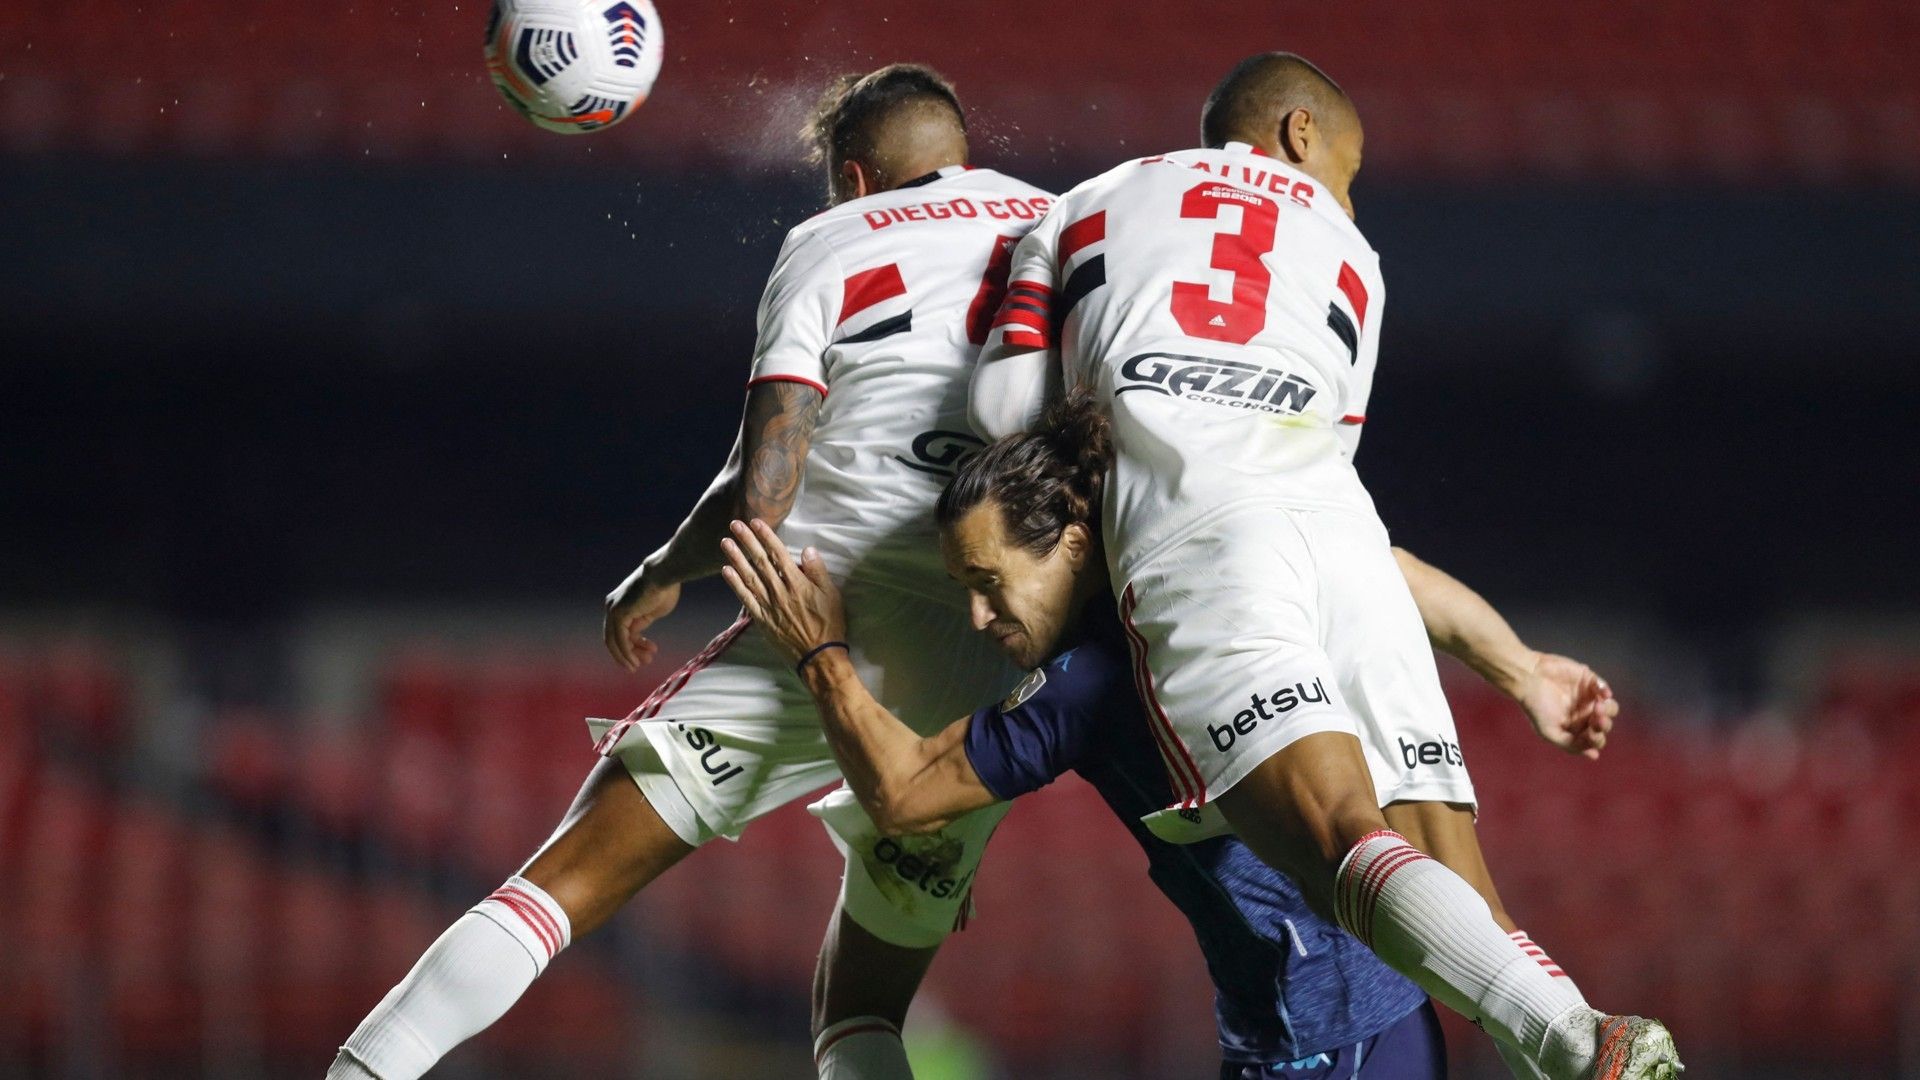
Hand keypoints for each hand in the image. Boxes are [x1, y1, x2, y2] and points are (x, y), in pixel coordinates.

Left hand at [603, 564, 680, 671]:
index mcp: (619, 604)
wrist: (665, 574)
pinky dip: (626, 653)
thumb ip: (642, 621)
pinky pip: (620, 639)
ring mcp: (613, 610)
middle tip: (644, 663)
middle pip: (614, 638)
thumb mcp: (652, 610)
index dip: (635, 645)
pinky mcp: (619, 614)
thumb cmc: (665, 588)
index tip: (650, 653)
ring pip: (614, 641)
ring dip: (627, 656)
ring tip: (639, 665)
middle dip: (629, 652)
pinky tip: (635, 661)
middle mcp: (612, 607)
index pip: (621, 631)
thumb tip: (635, 634)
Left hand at [720, 518, 845, 665]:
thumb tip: (807, 550)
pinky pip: (745, 599)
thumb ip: (818, 571)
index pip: (778, 554)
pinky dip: (735, 584)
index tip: (756, 522)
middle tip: (735, 524)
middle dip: (747, 541)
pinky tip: (726, 571)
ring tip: (725, 542)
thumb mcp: (832, 595)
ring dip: (736, 558)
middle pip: (760, 562)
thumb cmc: (829, 625)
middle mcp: (780, 592)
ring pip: (749, 577)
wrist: (819, 657)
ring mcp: (768, 606)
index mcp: (797, 584)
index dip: (766, 536)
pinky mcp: (762, 619)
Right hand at [1513, 652, 1616, 759]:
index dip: (1597, 739)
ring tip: (1597, 705)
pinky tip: (1601, 694)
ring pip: (1611, 708)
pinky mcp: (1589, 681)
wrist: (1528, 679)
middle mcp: (1585, 715)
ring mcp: (1588, 698)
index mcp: (1576, 730)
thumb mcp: (1549, 731)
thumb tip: (1594, 755)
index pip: (1596, 740)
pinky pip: (1605, 689)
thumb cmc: (1536, 707)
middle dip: (1604, 724)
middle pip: (1606, 725)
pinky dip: (1606, 692)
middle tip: (1597, 719)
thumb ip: (1570, 744)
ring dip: (1608, 709)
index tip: (1590, 733)